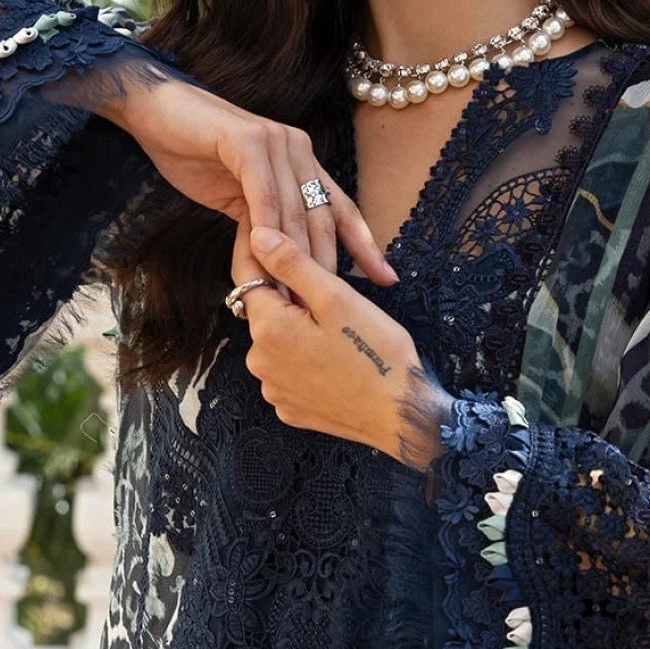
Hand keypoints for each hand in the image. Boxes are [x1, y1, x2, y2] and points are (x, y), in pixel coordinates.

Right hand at [47, 54, 397, 287]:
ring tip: (294, 295)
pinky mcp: (248, 141)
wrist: (156, 112)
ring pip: (294, 209)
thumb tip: (281, 266)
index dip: (364, 245)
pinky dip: (266, 223)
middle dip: (326, 266)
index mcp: (303, 163)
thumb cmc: (195, 154)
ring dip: (294, 256)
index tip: (385, 279)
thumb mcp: (238, 197)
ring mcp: (276, 142)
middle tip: (326, 308)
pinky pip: (263, 190)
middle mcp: (298, 150)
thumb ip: (264, 224)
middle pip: (321, 217)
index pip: (340, 210)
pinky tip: (267, 252)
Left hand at [232, 219, 454, 468]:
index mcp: (269, 329)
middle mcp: (259, 362)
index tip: (267, 233)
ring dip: (295, 331)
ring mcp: (273, 390)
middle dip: (286, 299)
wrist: (402, 415)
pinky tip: (333, 360)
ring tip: (335, 331)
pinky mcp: (290, 409)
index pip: (247, 277)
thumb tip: (257, 235)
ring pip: (277, 344)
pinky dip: (302, 362)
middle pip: (264, 313)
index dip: (258, 252)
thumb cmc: (376, 353)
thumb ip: (293, 265)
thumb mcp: (337, 298)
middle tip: (325, 294)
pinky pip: (288, 373)